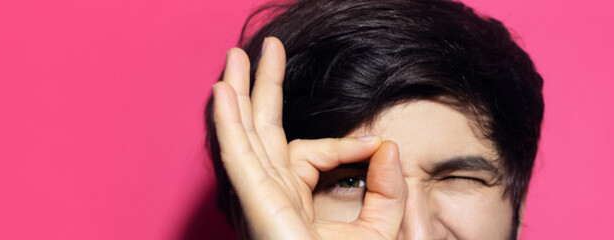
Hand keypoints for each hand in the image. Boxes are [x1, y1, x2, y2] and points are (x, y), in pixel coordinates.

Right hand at [211, 37, 406, 239]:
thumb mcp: (381, 226)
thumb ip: (386, 187)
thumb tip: (389, 147)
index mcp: (295, 200)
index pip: (309, 153)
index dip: (344, 144)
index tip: (376, 147)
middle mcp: (273, 195)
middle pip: (262, 130)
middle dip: (261, 89)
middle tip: (264, 51)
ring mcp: (261, 199)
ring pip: (245, 135)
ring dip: (237, 94)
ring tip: (236, 57)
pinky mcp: (257, 204)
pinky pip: (239, 155)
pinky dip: (229, 122)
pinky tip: (224, 92)